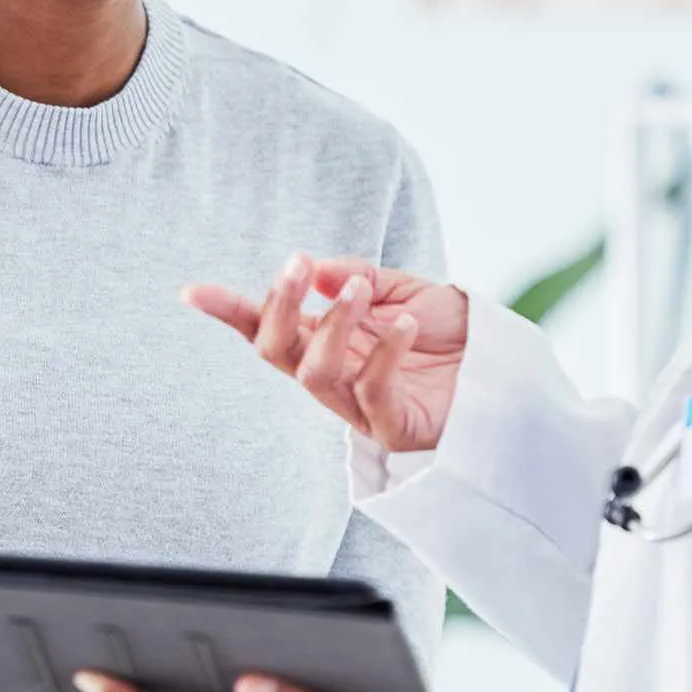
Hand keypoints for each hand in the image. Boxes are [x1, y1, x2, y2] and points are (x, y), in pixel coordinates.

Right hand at [183, 255, 467, 452]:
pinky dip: (385, 352)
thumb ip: (356, 277)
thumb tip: (317, 270)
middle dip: (279, 307)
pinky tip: (407, 325)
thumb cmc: (447, 331)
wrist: (500, 364)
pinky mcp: (392, 426)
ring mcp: (358, 405)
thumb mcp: (400, 288)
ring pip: (314, 374)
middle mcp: (332, 374)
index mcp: (325, 339)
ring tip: (361, 291)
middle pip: (277, 352)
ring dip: (333, 325)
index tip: (192, 292)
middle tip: (298, 265)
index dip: (229, 312)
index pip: (266, 327)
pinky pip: (372, 390)